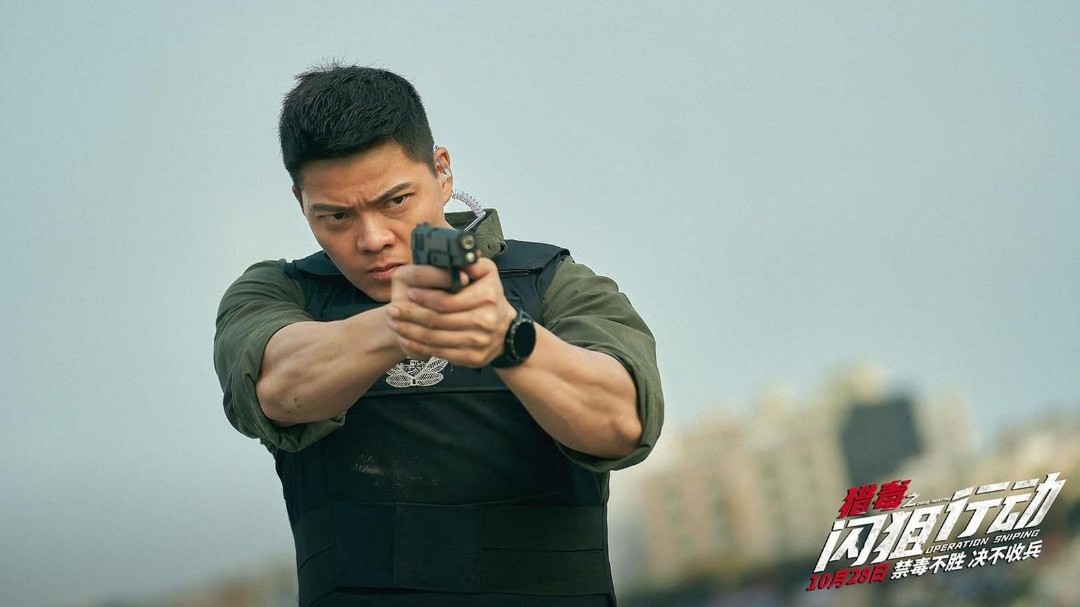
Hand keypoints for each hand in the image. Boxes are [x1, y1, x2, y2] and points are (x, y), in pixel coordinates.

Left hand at [385, 258, 515, 367]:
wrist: (505, 331)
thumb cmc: (489, 297)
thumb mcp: (486, 273)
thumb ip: (470, 262)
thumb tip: (456, 255)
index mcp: (486, 296)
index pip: (446, 300)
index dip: (424, 298)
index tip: (408, 293)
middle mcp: (485, 320)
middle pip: (437, 320)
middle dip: (410, 315)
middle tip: (392, 310)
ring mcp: (479, 342)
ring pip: (435, 338)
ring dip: (410, 331)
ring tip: (394, 323)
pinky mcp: (473, 358)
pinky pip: (440, 353)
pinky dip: (419, 347)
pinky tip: (406, 339)